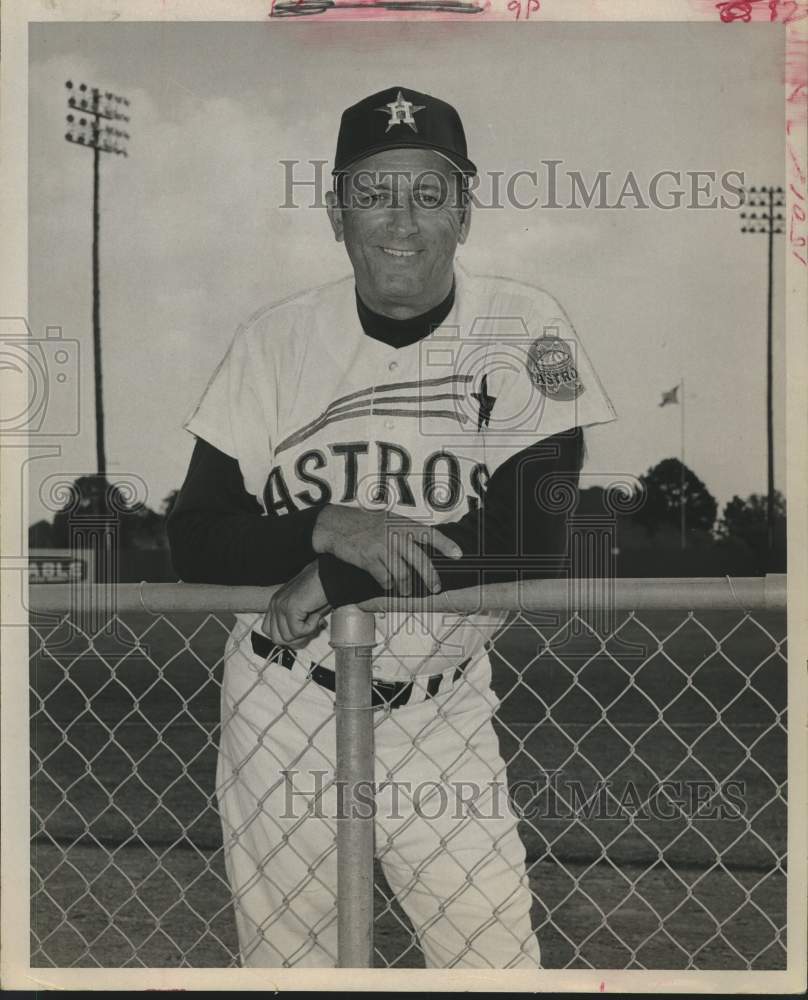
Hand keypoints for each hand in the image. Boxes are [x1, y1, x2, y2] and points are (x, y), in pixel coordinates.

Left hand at [263, 561, 330, 648]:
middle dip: (296, 639)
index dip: (288, 636)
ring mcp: (280, 605)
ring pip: (287, 638)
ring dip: (305, 633)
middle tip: (310, 628)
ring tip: (315, 618)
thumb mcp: (304, 608)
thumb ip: (296, 622)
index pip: (270, 631)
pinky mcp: (290, 608)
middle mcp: (275, 604)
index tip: (304, 630)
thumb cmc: (321, 589)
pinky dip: (311, 628)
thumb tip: (299, 640)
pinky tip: (316, 615)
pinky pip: (298, 632)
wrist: (330, 575)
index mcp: (276, 603)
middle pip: (276, 638)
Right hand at [312, 504, 462, 594]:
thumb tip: (421, 545)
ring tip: (407, 591)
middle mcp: (393, 534)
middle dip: (430, 577)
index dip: (445, 544)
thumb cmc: (362, 522)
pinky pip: (385, 578)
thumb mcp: (386, 518)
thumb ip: (402, 530)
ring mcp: (381, 547)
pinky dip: (388, 585)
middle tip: (435, 588)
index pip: (429, 533)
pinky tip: (388, 585)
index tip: (458, 554)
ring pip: (402, 574)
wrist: (335, 524)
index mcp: (401, 523)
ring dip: (406, 586)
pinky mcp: (368, 559)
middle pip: (419, 560)